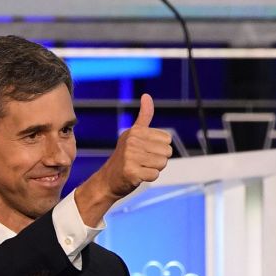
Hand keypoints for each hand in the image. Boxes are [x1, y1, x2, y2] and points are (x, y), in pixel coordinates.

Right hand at [74, 95, 172, 224]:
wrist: (107, 180)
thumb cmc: (125, 157)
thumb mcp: (133, 134)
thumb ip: (144, 116)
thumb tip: (146, 95)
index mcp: (135, 132)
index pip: (167, 139)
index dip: (159, 148)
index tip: (144, 151)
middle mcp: (132, 142)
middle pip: (167, 152)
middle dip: (158, 159)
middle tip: (142, 162)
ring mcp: (130, 157)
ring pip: (162, 163)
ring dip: (154, 169)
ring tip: (139, 168)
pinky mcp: (131, 172)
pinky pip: (154, 175)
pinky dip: (149, 178)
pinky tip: (137, 176)